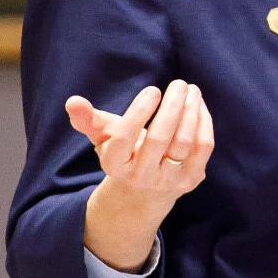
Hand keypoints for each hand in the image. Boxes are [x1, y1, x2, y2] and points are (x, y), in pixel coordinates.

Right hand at [71, 80, 214, 272]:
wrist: (144, 194)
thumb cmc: (123, 155)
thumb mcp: (103, 138)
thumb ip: (87, 120)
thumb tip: (73, 101)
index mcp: (115, 164)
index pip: (125, 138)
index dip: (139, 112)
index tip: (153, 90)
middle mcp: (141, 176)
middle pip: (159, 138)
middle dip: (172, 107)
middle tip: (179, 83)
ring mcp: (168, 180)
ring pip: (184, 142)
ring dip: (191, 111)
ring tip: (191, 89)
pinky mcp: (191, 180)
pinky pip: (202, 147)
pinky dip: (203, 122)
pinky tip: (199, 105)